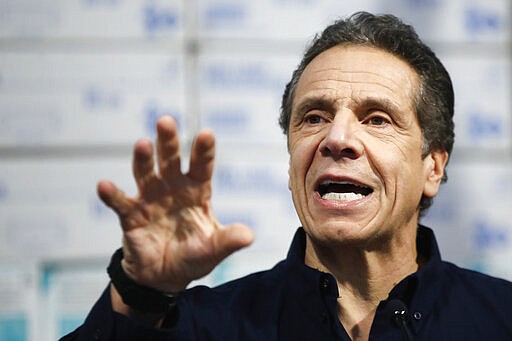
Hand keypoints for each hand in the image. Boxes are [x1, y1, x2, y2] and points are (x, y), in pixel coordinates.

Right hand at [97, 116, 253, 292]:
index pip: (201, 166)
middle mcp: (172, 188)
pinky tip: (104, 185)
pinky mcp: (131, 215)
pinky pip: (120, 202)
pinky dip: (112, 194)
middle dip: (168, 142)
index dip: (203, 151)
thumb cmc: (193, 256)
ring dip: (143, 159)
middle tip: (166, 121)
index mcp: (196, 191)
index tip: (206, 134)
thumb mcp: (213, 249)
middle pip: (170, 160)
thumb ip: (228, 240)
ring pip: (146, 173)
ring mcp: (150, 199)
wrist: (164, 276)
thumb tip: (249, 236)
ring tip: (142, 144)